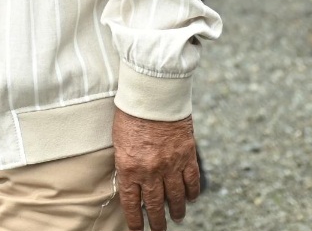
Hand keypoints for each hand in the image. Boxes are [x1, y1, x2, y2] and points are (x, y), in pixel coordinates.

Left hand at [113, 109, 200, 229]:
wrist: (153, 94)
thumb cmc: (131, 114)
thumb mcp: (119, 142)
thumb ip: (126, 165)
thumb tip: (132, 184)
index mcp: (129, 168)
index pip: (132, 203)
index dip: (136, 220)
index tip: (138, 230)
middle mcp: (150, 170)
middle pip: (155, 205)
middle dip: (157, 221)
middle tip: (159, 230)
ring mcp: (170, 164)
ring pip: (176, 197)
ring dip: (177, 210)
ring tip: (177, 217)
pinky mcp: (187, 154)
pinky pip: (192, 180)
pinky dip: (192, 192)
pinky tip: (190, 199)